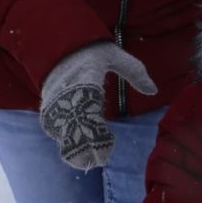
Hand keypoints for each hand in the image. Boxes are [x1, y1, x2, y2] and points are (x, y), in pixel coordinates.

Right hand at [38, 42, 156, 169]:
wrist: (57, 42)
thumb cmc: (90, 49)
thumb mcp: (115, 55)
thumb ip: (134, 72)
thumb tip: (153, 90)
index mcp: (84, 81)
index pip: (88, 114)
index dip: (96, 134)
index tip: (108, 143)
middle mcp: (66, 94)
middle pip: (71, 129)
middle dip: (85, 147)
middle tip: (100, 160)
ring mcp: (54, 100)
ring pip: (59, 132)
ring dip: (74, 146)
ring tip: (90, 159)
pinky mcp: (48, 104)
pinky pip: (52, 127)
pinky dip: (63, 138)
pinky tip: (76, 147)